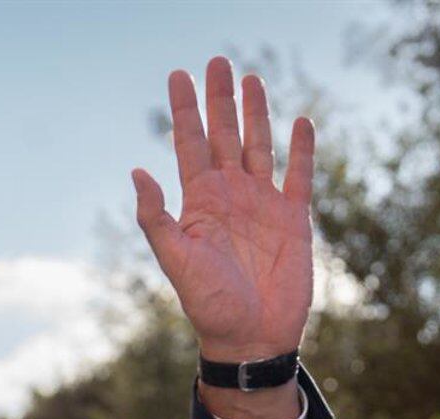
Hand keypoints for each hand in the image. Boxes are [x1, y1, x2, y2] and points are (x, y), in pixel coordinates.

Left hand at [132, 58, 315, 367]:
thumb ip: (156, 217)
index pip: (190, 144)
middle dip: (220, 100)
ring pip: (259, 146)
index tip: (178, 75)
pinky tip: (300, 122)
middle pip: (224, 135)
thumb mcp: (176, 259)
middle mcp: (229, 196)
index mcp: (199, 202)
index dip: (184, 110)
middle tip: (217, 61)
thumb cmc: (208, 304)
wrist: (250, 338)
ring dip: (256, 114)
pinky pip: (300, 175)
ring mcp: (263, 204)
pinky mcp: (294, 218)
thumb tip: (137, 170)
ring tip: (251, 79)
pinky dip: (302, 149)